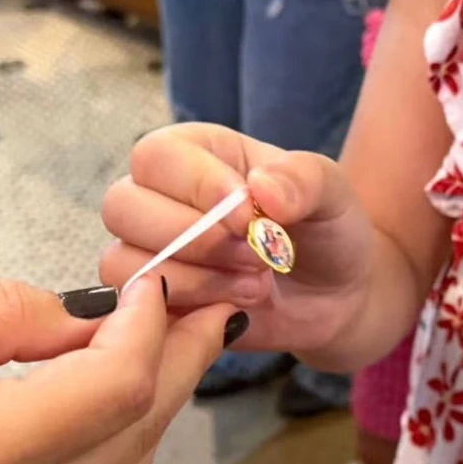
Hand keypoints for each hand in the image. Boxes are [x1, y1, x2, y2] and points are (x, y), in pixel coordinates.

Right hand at [99, 123, 374, 354]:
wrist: (340, 296)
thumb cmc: (328, 230)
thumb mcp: (332, 192)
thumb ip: (303, 179)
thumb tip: (262, 190)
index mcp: (194, 152)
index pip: (156, 157)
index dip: (198, 188)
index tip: (252, 216)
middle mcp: (161, 197)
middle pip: (122, 207)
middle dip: (198, 240)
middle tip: (259, 255)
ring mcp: (153, 252)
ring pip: (125, 263)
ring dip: (199, 280)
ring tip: (257, 283)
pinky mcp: (159, 303)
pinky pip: (140, 311)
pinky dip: (194, 311)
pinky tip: (239, 308)